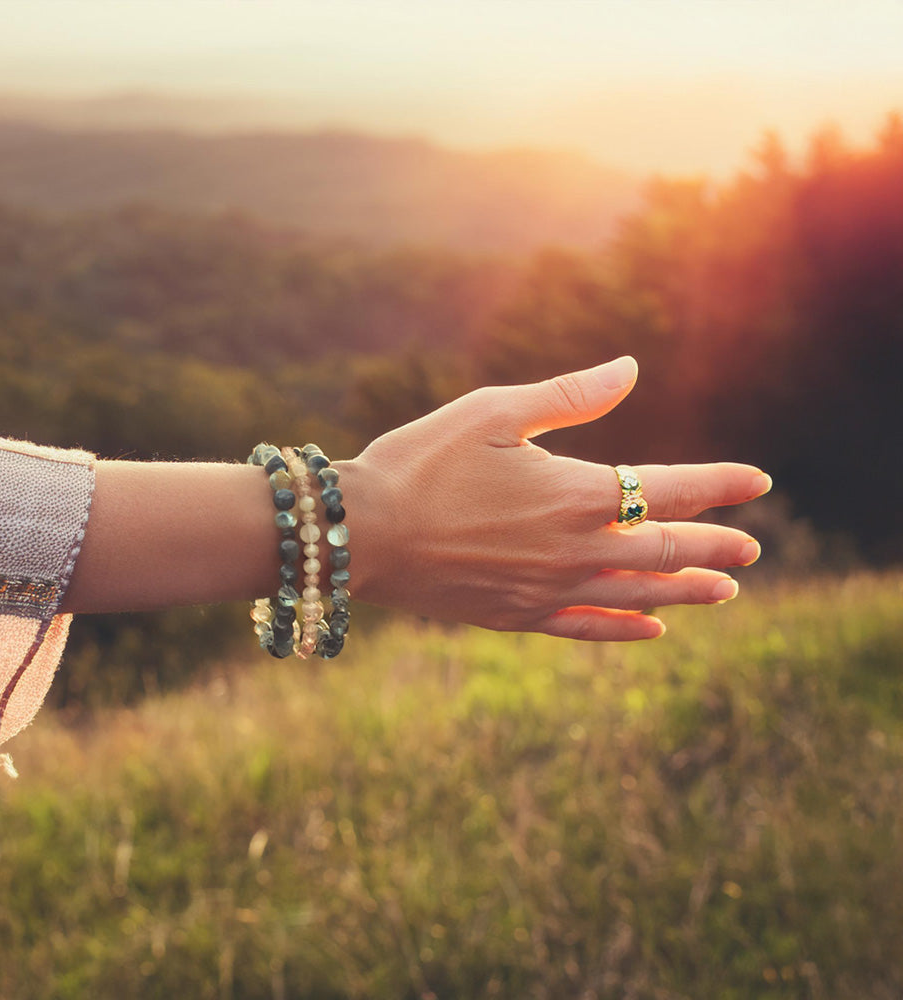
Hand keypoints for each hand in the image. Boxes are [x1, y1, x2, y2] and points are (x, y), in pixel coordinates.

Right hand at [340, 357, 769, 640]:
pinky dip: (626, 629)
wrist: (360, 532)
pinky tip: (652, 630)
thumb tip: (630, 367)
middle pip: (665, 551)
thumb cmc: (421, 463)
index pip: (670, 489)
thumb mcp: (493, 411)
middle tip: (752, 549)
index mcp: (573, 493)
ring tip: (724, 591)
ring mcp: (546, 589)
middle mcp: (572, 549)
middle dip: (715, 546)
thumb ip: (569, 394)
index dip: (720, 484)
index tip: (759, 481)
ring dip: (686, 591)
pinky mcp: (516, 615)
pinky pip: (587, 628)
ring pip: (637, 595)